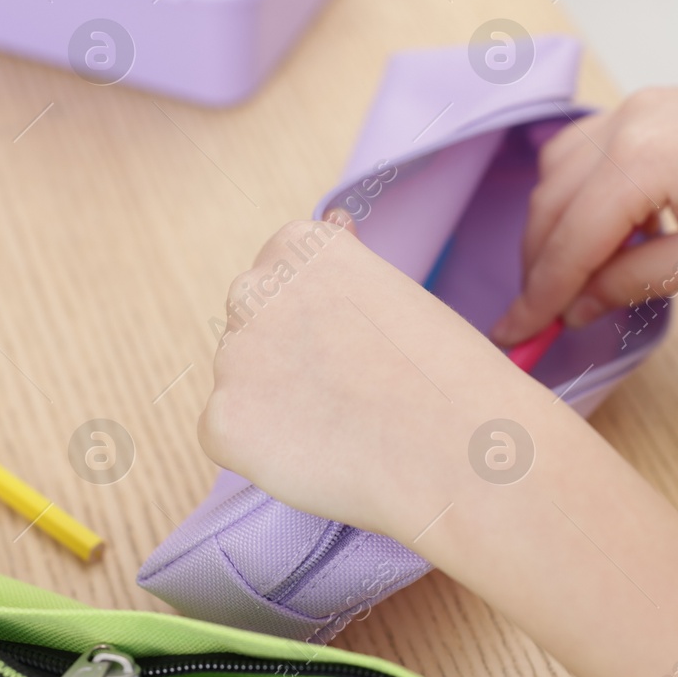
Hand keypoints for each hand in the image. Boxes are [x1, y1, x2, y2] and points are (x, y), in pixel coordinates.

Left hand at [199, 215, 544, 541]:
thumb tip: (334, 220)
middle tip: (350, 393)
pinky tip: (318, 456)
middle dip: (287, 359)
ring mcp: (230, 357)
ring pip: (241, 383)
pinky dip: (262, 453)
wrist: (456, 448)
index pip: (279, 282)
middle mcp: (252, 289)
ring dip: (275, 404)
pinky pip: (229, 437)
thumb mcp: (393, 287)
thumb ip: (342, 266)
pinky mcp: (221, 422)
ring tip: (342, 426)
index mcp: (297, 245)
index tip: (358, 347)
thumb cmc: (444, 370)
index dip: (319, 326)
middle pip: (252, 328)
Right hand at [491, 85, 677, 345]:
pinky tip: (606, 235)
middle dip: (538, 264)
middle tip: (535, 319)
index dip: (537, 296)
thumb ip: (632, 280)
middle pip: (550, 202)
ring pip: (560, 172)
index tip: (513, 336)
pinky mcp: (658, 105)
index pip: (567, 240)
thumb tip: (575, 305)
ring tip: (572, 282)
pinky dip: (581, 195)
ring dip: (554, 227)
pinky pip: (590, 151)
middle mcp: (628, 121)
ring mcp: (641, 106)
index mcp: (640, 159)